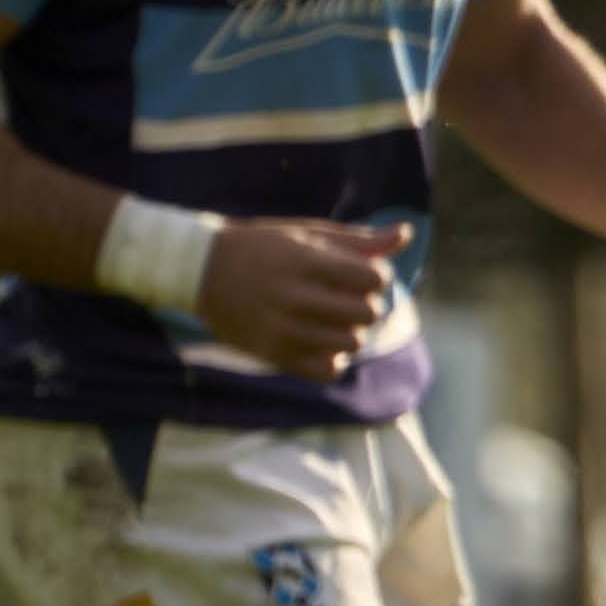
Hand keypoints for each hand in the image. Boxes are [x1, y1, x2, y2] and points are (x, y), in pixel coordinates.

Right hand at [197, 218, 410, 380]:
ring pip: (351, 343)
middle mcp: (292, 296)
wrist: (199, 270)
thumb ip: (357, 240)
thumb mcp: (306, 234)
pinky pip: (326, 371)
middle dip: (367, 304)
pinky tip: (321, 341)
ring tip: (334, 319)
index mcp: (304, 261)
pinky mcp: (272, 354)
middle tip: (349, 298)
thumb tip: (405, 235)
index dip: (377, 277)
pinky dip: (333, 359)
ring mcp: (281, 329)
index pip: (373, 278)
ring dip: (352, 332)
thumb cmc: (262, 247)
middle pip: (367, 313)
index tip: (362, 275)